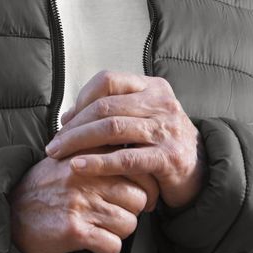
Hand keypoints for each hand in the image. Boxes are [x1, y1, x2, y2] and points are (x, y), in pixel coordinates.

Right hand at [8, 153, 159, 252]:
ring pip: (129, 224)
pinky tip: (93, 242)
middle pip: (139, 198)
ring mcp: (81, 203)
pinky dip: (107, 248)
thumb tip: (133, 157)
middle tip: (115, 215)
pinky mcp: (75, 231)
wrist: (7, 215)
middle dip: (131, 211)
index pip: (138, 168)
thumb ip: (96, 154)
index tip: (139, 195)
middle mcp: (86, 177)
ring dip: (118, 231)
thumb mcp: (66, 158)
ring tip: (100, 228)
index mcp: (87, 156)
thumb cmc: (40, 189)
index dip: (144, 187)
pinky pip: (113, 245)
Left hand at [44, 69, 205, 209]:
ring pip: (112, 129)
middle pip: (105, 106)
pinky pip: (126, 158)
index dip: (82, 98)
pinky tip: (78, 166)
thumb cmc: (161, 144)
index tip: (65, 120)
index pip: (109, 80)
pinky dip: (98, 162)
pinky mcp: (169, 158)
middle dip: (74, 125)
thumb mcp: (141, 118)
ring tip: (58, 154)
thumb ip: (110, 112)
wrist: (199, 173)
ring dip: (78, 142)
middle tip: (53, 143)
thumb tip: (67, 116)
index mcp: (153, 87)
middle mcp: (162, 104)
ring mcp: (167, 129)